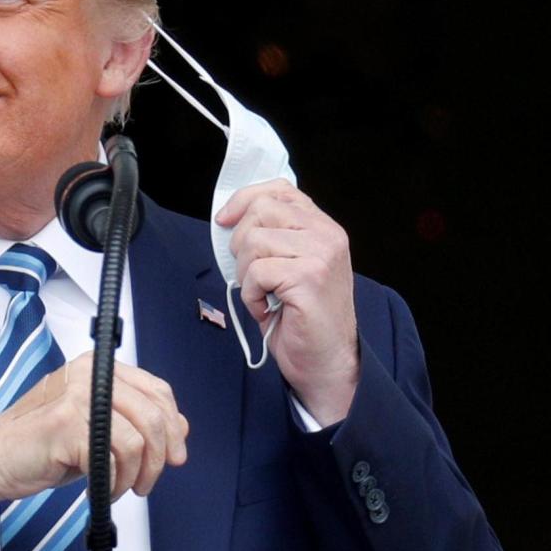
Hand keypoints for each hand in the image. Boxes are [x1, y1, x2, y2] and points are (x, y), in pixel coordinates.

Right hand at [0, 354, 188, 521]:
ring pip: (138, 439)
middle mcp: (87, 374)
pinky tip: (100, 488)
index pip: (157, 389)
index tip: (175, 454)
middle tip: (148, 481)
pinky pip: (114, 457)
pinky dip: (113, 482)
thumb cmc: (41, 444)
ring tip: (120, 487)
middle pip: (153, 414)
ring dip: (135, 474)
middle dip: (160, 457)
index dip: (173, 425)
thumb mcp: (96, 426)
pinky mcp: (66, 423)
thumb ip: (134, 420)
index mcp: (96, 368)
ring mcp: (76, 396)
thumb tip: (180, 427)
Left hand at [215, 179, 358, 424]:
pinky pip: (256, 272)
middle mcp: (326, 234)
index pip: (277, 190)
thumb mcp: (287, 264)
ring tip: (263, 294)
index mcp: (322, 226)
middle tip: (252, 275)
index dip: (244, 200)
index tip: (224, 220)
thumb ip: (271, 235)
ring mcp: (321, 254)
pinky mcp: (310, 277)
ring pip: (254, 241)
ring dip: (246, 274)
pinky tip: (267, 308)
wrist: (326, 360)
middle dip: (240, 244)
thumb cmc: (300, 315)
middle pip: (259, 211)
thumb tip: (228, 218)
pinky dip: (251, 295)